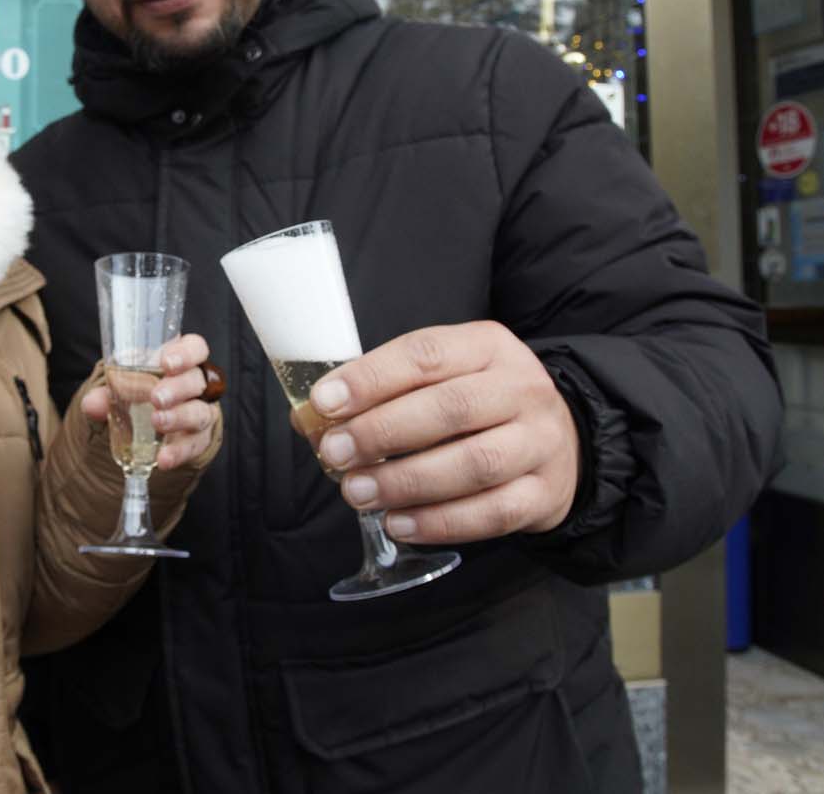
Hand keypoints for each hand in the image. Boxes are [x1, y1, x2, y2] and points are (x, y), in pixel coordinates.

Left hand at [82, 334, 216, 471]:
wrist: (146, 428)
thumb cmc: (137, 394)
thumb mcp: (120, 388)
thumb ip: (105, 394)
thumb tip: (91, 404)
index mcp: (180, 361)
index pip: (196, 348)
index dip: (187, 353)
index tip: (167, 363)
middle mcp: (196, 385)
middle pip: (197, 381)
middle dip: (178, 388)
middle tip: (156, 398)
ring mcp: (201, 413)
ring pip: (200, 413)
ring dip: (179, 417)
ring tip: (158, 422)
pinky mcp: (199, 440)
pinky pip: (195, 446)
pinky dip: (179, 452)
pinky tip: (164, 458)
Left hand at [301, 320, 579, 542]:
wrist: (560, 438)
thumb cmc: (477, 404)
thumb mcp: (440, 376)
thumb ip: (383, 391)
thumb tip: (310, 419)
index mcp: (487, 346)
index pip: (426, 353)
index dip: (372, 377)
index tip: (325, 402)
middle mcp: (521, 388)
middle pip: (451, 408)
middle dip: (383, 432)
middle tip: (335, 452)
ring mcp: (540, 442)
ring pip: (474, 464)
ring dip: (407, 482)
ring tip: (358, 493)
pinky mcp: (546, 493)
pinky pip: (493, 514)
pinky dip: (440, 523)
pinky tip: (398, 524)